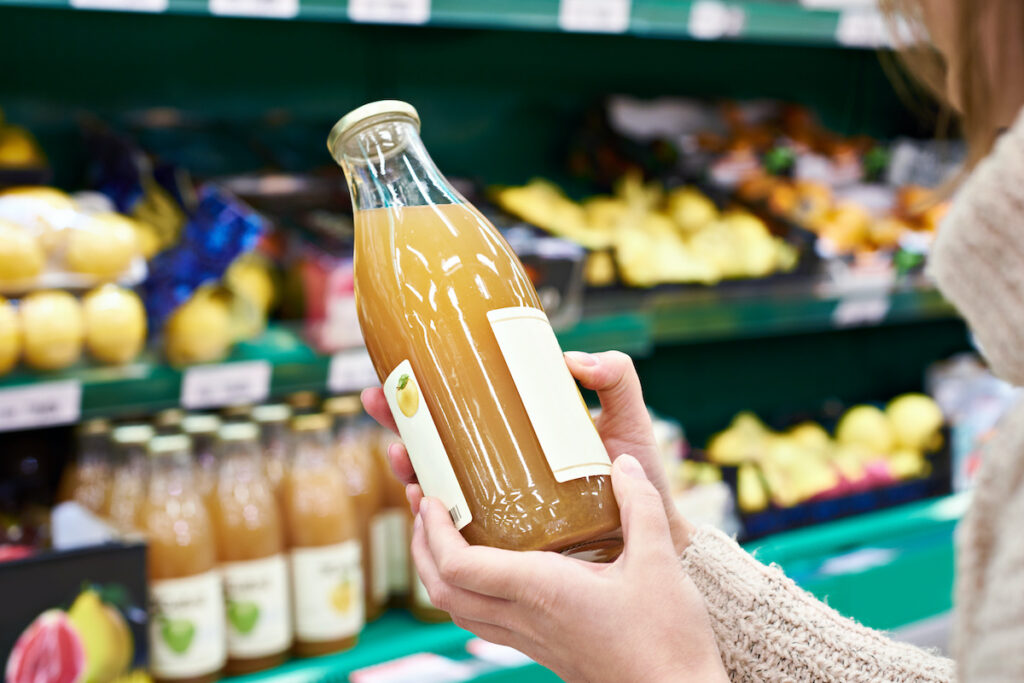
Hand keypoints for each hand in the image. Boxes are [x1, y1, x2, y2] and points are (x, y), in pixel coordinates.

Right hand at [361, 350, 692, 553]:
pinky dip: (436, 514)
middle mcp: (504, 465)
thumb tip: (572, 359)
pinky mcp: (509, 538)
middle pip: (438, 438)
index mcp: (522, 431)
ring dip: (411, 464)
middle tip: (377, 401)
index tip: (399, 370)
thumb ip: (616, 376)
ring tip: (400, 454)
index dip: (426, 389)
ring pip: (441, 480)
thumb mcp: (630, 417)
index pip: (464, 405)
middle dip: (401, 419)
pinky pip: (460, 525)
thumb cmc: (642, 475)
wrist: (659, 534)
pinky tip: (425, 500)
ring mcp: (503, 502)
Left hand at [411, 455, 726, 682]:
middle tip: (422, 508)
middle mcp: (526, 619)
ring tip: (443, 535)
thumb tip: (623, 462)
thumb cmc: (668, 640)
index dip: (433, 533)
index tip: (430, 500)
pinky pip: (487, 623)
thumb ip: (640, 506)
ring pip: (461, 612)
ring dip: (439, 573)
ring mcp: (531, 640)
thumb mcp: (660, 562)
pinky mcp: (544, 650)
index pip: (460, 566)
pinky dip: (470, 592)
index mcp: (541, 591)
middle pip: (444, 592)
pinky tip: (493, 569)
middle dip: (422, 549)